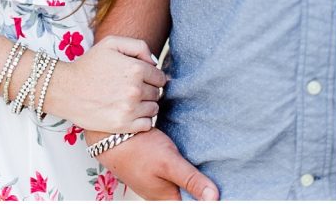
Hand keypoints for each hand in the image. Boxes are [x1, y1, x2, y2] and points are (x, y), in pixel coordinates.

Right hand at [48, 36, 165, 133]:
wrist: (64, 89)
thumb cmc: (88, 65)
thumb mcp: (112, 43)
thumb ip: (139, 46)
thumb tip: (154, 63)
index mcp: (136, 69)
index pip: (160, 77)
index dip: (152, 78)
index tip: (141, 80)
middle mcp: (135, 90)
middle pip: (157, 93)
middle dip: (148, 91)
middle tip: (132, 90)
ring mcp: (129, 109)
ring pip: (154, 109)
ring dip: (146, 106)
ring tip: (130, 102)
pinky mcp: (122, 126)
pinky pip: (147, 124)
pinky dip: (142, 121)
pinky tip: (129, 114)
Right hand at [92, 128, 219, 200]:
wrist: (112, 137)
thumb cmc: (138, 150)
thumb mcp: (169, 162)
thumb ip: (191, 179)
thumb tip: (213, 198)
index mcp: (166, 199)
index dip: (206, 199)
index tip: (223, 194)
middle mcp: (161, 195)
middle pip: (187, 197)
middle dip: (202, 192)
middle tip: (219, 182)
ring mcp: (156, 184)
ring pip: (180, 187)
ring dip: (194, 181)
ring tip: (209, 172)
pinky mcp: (154, 172)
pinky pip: (174, 177)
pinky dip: (184, 172)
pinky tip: (192, 162)